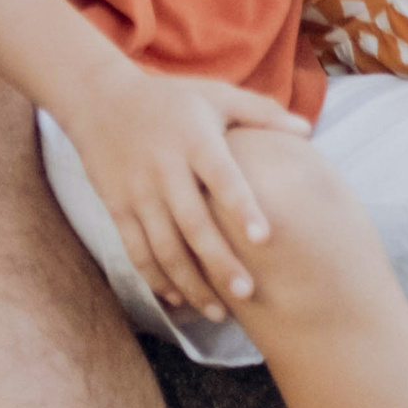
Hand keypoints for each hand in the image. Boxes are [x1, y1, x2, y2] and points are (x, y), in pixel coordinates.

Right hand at [66, 64, 309, 322]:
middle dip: (219, 262)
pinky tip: (178, 298)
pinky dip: (156, 278)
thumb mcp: (215, 95)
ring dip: (190, 283)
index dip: (241, 207)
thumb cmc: (170, 100)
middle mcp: (165, 168)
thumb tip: (307, 130)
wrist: (100, 100)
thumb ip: (261, 112)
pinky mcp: (118, 207)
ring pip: (164, 247)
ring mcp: (138, 191)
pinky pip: (136, 250)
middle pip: (193, 224)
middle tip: (248, 293)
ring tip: (219, 312)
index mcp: (195, 139)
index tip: (263, 238)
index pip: (222, 177)